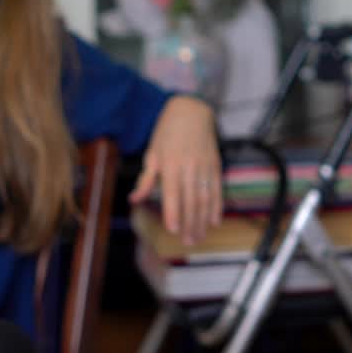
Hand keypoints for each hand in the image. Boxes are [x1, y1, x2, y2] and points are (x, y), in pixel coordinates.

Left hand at [129, 95, 222, 244]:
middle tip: (188, 242)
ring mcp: (204, 166)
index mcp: (170, 163)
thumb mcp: (152, 153)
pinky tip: (214, 221)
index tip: (172, 229)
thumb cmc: (166, 133)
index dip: (173, 211)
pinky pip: (217, 189)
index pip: (172, 192)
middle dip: (190, 223)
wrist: (191, 111)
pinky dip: (216, 206)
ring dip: (202, 220)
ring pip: (205, 197)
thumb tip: (134, 200)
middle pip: (191, 199)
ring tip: (199, 237)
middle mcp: (189, 166)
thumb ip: (145, 179)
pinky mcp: (215, 165)